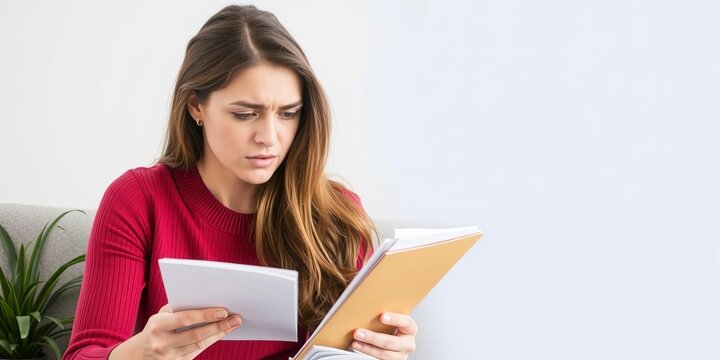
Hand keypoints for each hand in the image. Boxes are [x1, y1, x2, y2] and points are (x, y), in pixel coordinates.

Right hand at [109, 303, 241, 359]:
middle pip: (196, 335)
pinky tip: (221, 333)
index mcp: (157, 326)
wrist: (137, 355)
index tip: (223, 310)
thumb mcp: (159, 315)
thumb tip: (204, 299)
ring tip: (233, 324)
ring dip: (219, 333)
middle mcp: (162, 343)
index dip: (205, 315)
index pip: (185, 319)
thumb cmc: (154, 328)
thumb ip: (178, 307)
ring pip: (199, 345)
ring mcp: (169, 357)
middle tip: (235, 318)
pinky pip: (197, 351)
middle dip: (218, 326)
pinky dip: (211, 341)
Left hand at [351, 312, 416, 359]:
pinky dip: (368, 354)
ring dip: (367, 348)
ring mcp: (401, 355)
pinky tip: (360, 348)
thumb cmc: (391, 328)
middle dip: (372, 337)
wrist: (393, 343)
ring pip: (384, 354)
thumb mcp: (392, 322)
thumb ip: (385, 316)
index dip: (395, 319)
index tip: (382, 316)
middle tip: (358, 332)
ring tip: (355, 342)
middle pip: (391, 342)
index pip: (406, 322)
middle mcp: (408, 343)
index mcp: (410, 329)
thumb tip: (367, 308)